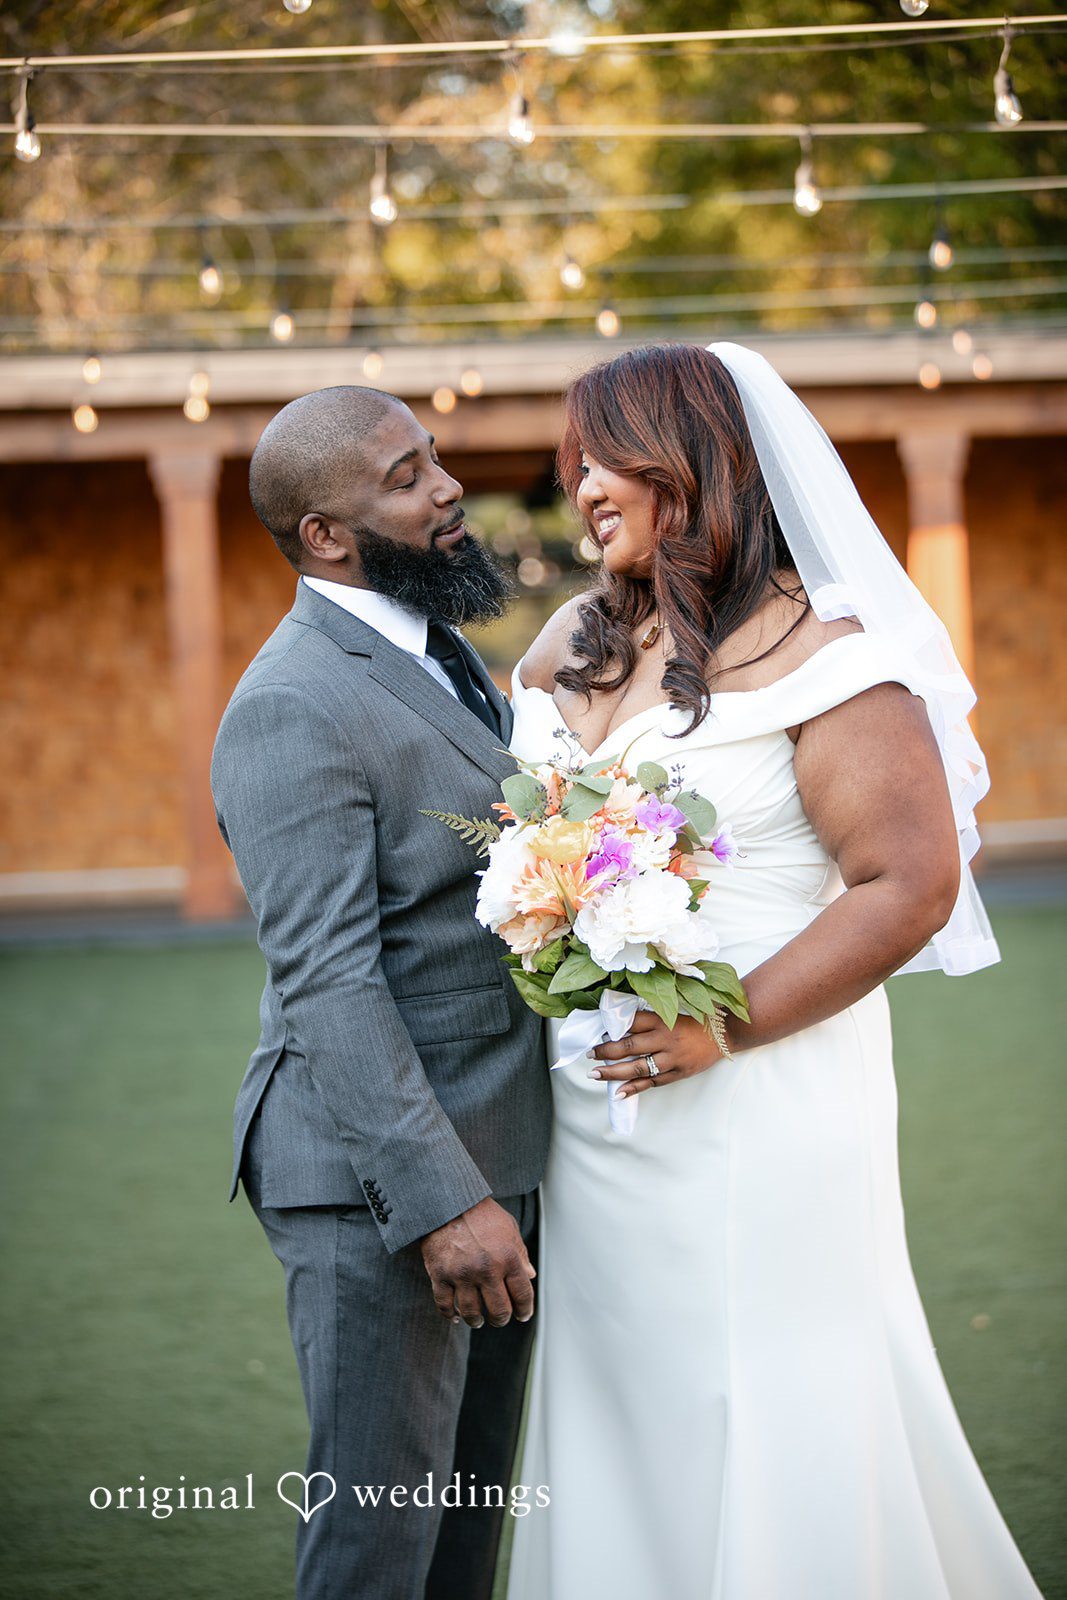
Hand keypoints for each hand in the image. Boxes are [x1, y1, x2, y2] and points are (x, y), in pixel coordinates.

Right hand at [420, 1198, 535, 1329]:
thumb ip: (520, 1253)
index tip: (522, 1315)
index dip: (525, 1310)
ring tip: (478, 1320)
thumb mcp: (508, 1228)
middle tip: (498, 1319)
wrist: (447, 1200)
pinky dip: (450, 1315)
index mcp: (508, 1257)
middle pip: (499, 1311)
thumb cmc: (481, 1213)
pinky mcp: (439, 1274)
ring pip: (472, 1313)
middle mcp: (487, 1269)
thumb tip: (530, 1275)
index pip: (522, 1295)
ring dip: (477, 1321)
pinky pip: (445, 1305)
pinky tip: (456, 1315)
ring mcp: (462, 1273)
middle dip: (500, 1319)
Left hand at [589, 1010, 721, 1099]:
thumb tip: (619, 1025)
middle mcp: (664, 1038)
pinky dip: (634, 1088)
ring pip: (637, 1068)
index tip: (594, 1031)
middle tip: (589, 1054)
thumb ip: (649, 1019)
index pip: (629, 1022)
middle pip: (628, 1046)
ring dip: (613, 1072)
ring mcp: (671, 1058)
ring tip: (595, 1074)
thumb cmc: (696, 1020)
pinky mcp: (677, 1073)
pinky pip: (652, 1082)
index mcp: (662, 1019)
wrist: (726, 1033)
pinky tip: (618, 1092)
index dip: (610, 1027)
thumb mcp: (672, 1012)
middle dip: (605, 1051)